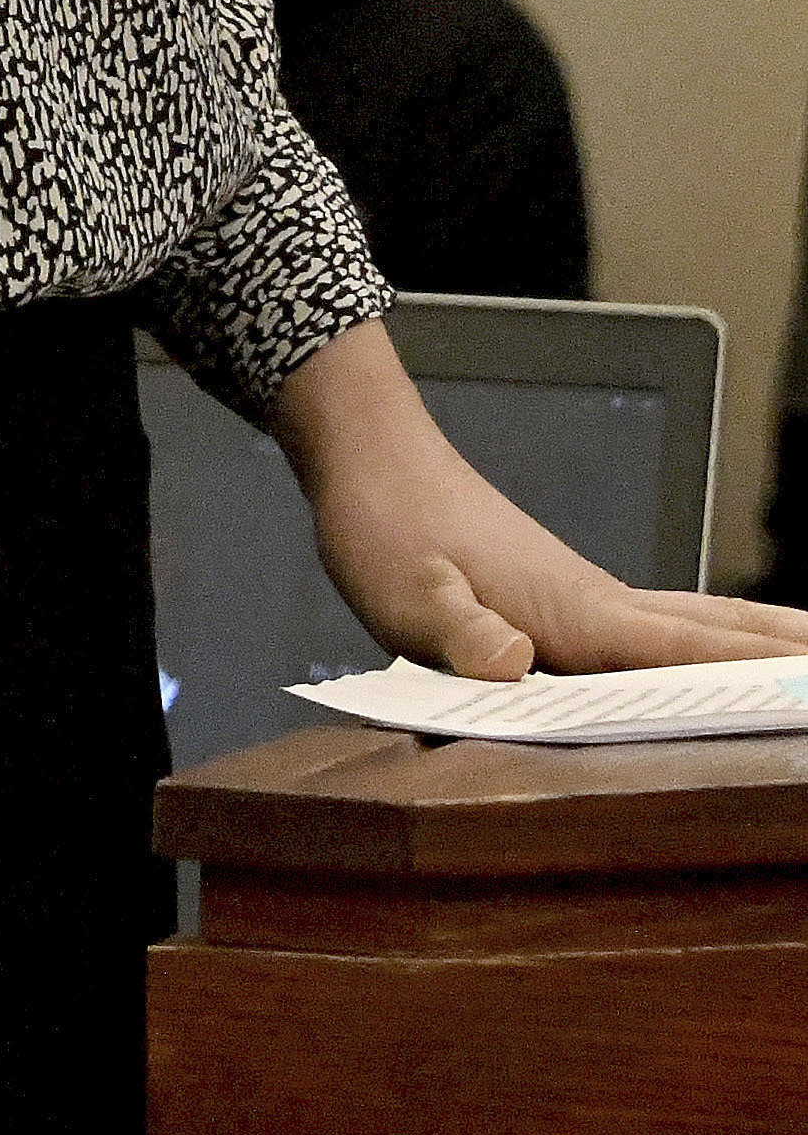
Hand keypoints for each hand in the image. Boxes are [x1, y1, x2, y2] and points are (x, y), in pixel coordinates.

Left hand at [277, 318, 807, 680]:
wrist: (370, 456)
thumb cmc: (384, 523)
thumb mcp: (403, 592)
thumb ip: (459, 632)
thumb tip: (513, 663)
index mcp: (578, 613)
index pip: (693, 653)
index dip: (760, 678)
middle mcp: (600, 605)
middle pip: (720, 631)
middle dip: (786, 657)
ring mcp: (587, 599)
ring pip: (697, 623)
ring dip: (757, 645)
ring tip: (806, 666)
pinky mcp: (563, 599)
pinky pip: (657, 627)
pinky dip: (708, 640)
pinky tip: (710, 659)